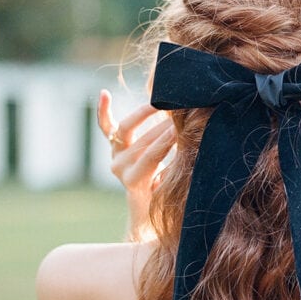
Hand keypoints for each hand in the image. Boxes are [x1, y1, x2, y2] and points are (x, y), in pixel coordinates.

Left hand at [97, 90, 175, 238]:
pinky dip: (104, 109)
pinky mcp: (112, 145)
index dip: (168, 141)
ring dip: (144, 114)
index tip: (183, 128)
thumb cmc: (163, 201)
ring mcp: (114, 154)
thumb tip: (196, 148)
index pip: (152, 155)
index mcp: (133, 180)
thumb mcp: (172, 190)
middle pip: (142, 140)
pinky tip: (105, 94)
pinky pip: (106, 125)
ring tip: (162, 103)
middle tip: (182, 112)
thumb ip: (177, 171)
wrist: (144, 206)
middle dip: (164, 126)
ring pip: (125, 128)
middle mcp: (119, 166)